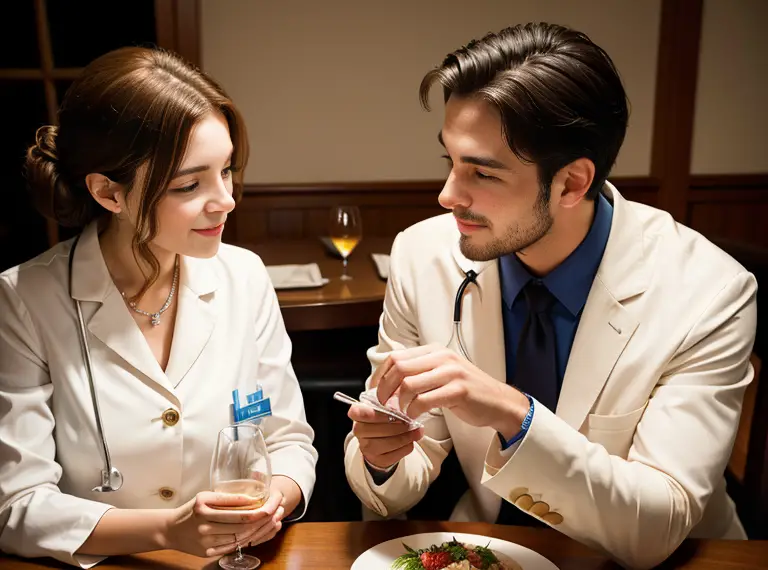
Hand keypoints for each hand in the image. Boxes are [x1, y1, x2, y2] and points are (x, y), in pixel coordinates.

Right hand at [162, 491, 282, 557]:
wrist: (170, 530)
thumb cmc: (191, 510)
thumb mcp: (205, 497)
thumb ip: (226, 498)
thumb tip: (252, 498)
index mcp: (203, 508)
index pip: (238, 511)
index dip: (258, 509)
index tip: (271, 504)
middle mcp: (204, 525)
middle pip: (242, 525)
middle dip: (263, 520)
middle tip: (276, 513)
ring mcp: (206, 541)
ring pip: (240, 537)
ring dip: (258, 530)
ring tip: (271, 522)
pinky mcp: (208, 552)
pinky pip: (233, 546)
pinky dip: (247, 540)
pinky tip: (256, 533)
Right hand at [349, 404, 424, 469]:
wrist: (381, 438)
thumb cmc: (383, 417)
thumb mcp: (383, 404)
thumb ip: (389, 400)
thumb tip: (404, 398)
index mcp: (358, 413)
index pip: (357, 412)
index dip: (372, 413)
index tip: (388, 411)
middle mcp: (359, 431)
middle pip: (375, 429)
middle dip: (396, 425)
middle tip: (410, 421)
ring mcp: (366, 447)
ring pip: (385, 443)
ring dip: (404, 436)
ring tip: (416, 430)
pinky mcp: (377, 459)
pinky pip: (393, 455)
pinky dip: (405, 447)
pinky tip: (411, 439)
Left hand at [374, 344, 528, 438]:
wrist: (498, 402)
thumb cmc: (466, 391)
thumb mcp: (441, 374)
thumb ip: (418, 374)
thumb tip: (387, 384)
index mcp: (434, 350)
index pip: (396, 357)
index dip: (381, 376)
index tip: (376, 391)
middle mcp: (442, 357)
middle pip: (399, 368)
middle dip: (385, 389)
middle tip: (385, 405)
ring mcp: (451, 372)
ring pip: (409, 384)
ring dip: (400, 402)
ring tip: (403, 412)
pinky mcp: (458, 390)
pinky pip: (425, 400)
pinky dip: (414, 411)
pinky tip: (415, 416)